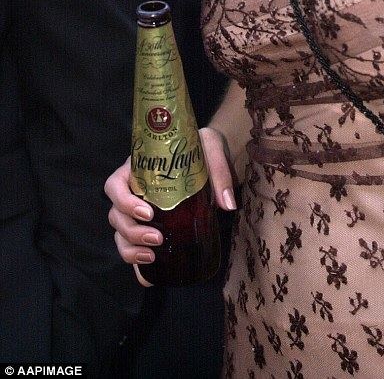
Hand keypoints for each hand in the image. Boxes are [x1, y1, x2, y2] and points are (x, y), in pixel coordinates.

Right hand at [104, 126, 236, 284]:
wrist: (211, 159)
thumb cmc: (203, 148)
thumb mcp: (211, 149)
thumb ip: (219, 172)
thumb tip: (227, 204)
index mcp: (139, 169)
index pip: (115, 185)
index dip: (124, 202)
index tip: (148, 213)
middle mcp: (133, 192)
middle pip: (115, 215)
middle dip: (131, 231)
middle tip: (157, 238)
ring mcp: (139, 213)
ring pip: (120, 234)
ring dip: (131, 250)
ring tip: (152, 256)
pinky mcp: (150, 229)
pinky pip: (134, 249)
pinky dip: (138, 266)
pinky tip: (149, 277)